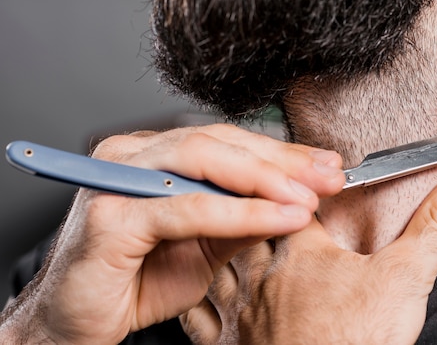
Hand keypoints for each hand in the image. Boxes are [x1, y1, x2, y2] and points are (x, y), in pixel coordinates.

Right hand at [0, 124, 344, 343]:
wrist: (82, 321)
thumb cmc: (139, 278)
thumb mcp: (207, 244)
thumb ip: (245, 217)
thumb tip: (297, 198)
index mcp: (154, 155)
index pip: (225, 141)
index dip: (279, 151)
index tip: (325, 164)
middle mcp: (132, 155)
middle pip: (218, 142)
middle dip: (280, 160)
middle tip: (327, 175)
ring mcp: (117, 179)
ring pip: (203, 163)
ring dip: (265, 180)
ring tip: (309, 196)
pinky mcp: (112, 216)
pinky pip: (187, 208)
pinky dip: (239, 213)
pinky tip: (279, 216)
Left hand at [181, 167, 436, 343]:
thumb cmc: (358, 342)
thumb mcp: (407, 277)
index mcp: (301, 249)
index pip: (287, 199)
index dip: (288, 183)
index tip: (292, 175)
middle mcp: (263, 275)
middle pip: (241, 223)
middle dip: (241, 206)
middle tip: (234, 190)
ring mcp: (240, 311)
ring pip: (210, 262)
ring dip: (207, 245)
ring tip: (200, 229)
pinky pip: (196, 318)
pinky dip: (192, 303)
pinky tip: (191, 300)